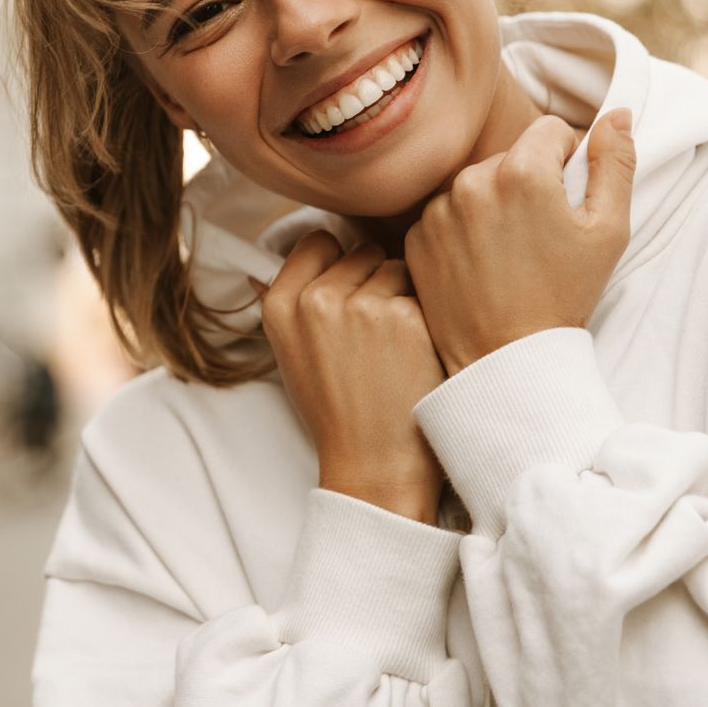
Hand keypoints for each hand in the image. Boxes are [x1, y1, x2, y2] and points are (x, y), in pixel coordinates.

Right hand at [248, 233, 446, 522]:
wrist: (374, 465)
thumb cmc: (338, 410)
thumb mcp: (294, 352)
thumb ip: (300, 298)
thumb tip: (318, 241)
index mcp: (279, 305)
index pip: (318, 240)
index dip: (340, 261)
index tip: (351, 289)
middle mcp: (314, 300)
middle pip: (361, 250)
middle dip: (375, 278)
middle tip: (376, 332)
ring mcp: (360, 306)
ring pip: (397, 266)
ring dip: (404, 294)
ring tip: (395, 346)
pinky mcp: (405, 317)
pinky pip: (425, 291)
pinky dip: (428, 316)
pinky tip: (417, 354)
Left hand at [404, 110, 635, 375]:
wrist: (506, 359)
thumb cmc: (564, 296)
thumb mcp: (608, 231)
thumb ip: (615, 163)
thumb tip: (619, 114)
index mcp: (523, 171)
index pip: (550, 131)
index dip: (567, 161)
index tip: (567, 201)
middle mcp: (471, 181)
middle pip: (510, 157)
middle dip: (528, 183)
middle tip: (541, 235)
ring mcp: (437, 210)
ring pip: (476, 185)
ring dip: (493, 204)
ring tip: (510, 253)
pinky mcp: (415, 237)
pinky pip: (446, 214)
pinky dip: (463, 230)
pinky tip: (481, 264)